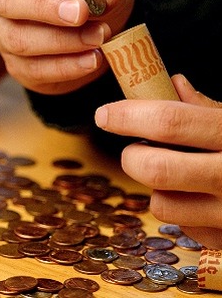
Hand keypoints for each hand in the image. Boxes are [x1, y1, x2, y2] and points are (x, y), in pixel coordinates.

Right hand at [0, 0, 134, 94]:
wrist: (99, 22)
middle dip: (43, 6)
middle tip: (80, 12)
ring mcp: (1, 30)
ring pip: (16, 38)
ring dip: (62, 40)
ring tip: (99, 36)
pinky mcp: (15, 64)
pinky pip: (32, 69)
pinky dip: (66, 66)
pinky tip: (92, 59)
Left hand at [95, 74, 221, 247]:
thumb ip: (208, 108)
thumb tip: (169, 84)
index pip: (169, 122)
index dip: (128, 116)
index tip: (104, 115)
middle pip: (154, 168)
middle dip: (132, 156)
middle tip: (136, 149)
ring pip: (161, 204)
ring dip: (157, 188)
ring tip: (174, 175)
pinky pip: (184, 229)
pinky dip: (183, 214)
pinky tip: (200, 199)